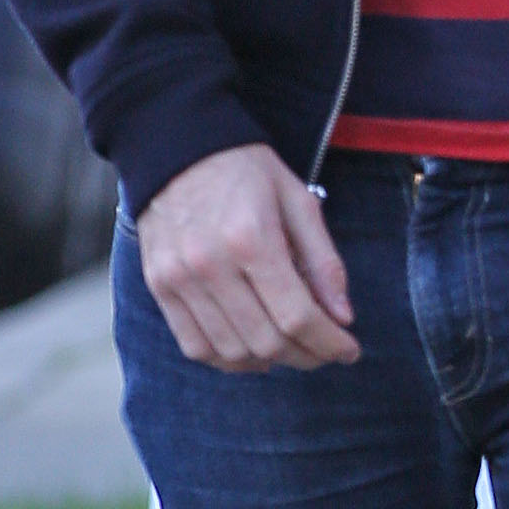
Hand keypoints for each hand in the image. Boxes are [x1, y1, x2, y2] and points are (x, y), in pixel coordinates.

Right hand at [137, 143, 358, 373]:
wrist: (175, 146)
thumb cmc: (245, 172)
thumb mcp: (298, 201)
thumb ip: (323, 260)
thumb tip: (343, 316)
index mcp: (251, 239)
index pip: (296, 316)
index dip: (329, 343)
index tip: (350, 350)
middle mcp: (210, 265)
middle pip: (266, 341)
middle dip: (307, 356)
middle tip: (326, 351)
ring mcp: (178, 279)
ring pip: (231, 351)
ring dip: (270, 362)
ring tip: (292, 349)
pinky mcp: (158, 287)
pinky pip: (195, 345)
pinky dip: (228, 359)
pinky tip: (252, 349)